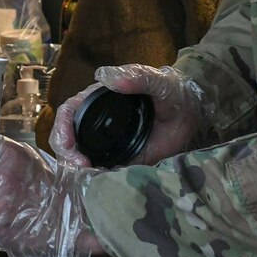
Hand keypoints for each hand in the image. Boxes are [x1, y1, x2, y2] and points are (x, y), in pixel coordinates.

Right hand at [48, 63, 210, 167]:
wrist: (194, 113)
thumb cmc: (172, 92)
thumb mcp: (158, 81)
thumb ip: (136, 77)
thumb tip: (103, 76)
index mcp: (97, 100)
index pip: (68, 112)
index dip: (62, 126)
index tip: (69, 142)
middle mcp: (96, 122)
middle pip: (67, 138)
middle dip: (66, 152)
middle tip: (80, 163)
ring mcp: (107, 143)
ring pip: (79, 156)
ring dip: (76, 166)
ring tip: (88, 172)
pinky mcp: (120, 159)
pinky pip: (101, 170)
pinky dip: (94, 177)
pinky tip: (100, 179)